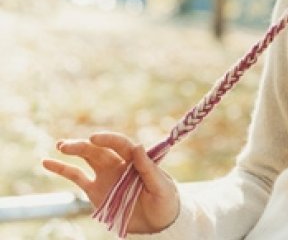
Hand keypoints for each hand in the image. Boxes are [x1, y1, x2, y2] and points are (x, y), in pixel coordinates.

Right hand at [42, 132, 179, 233]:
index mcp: (136, 160)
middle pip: (100, 150)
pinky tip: (47, 162)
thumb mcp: (161, 186)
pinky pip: (77, 177)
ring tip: (60, 146)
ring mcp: (106, 176)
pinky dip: (62, 169)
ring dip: (74, 150)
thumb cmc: (165, 201)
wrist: (158, 224)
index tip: (94, 138)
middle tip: (66, 145)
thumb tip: (138, 146)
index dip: (108, 140)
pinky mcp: (96, 191)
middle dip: (84, 145)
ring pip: (87, 159)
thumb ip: (148, 168)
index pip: (121, 145)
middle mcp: (120, 164)